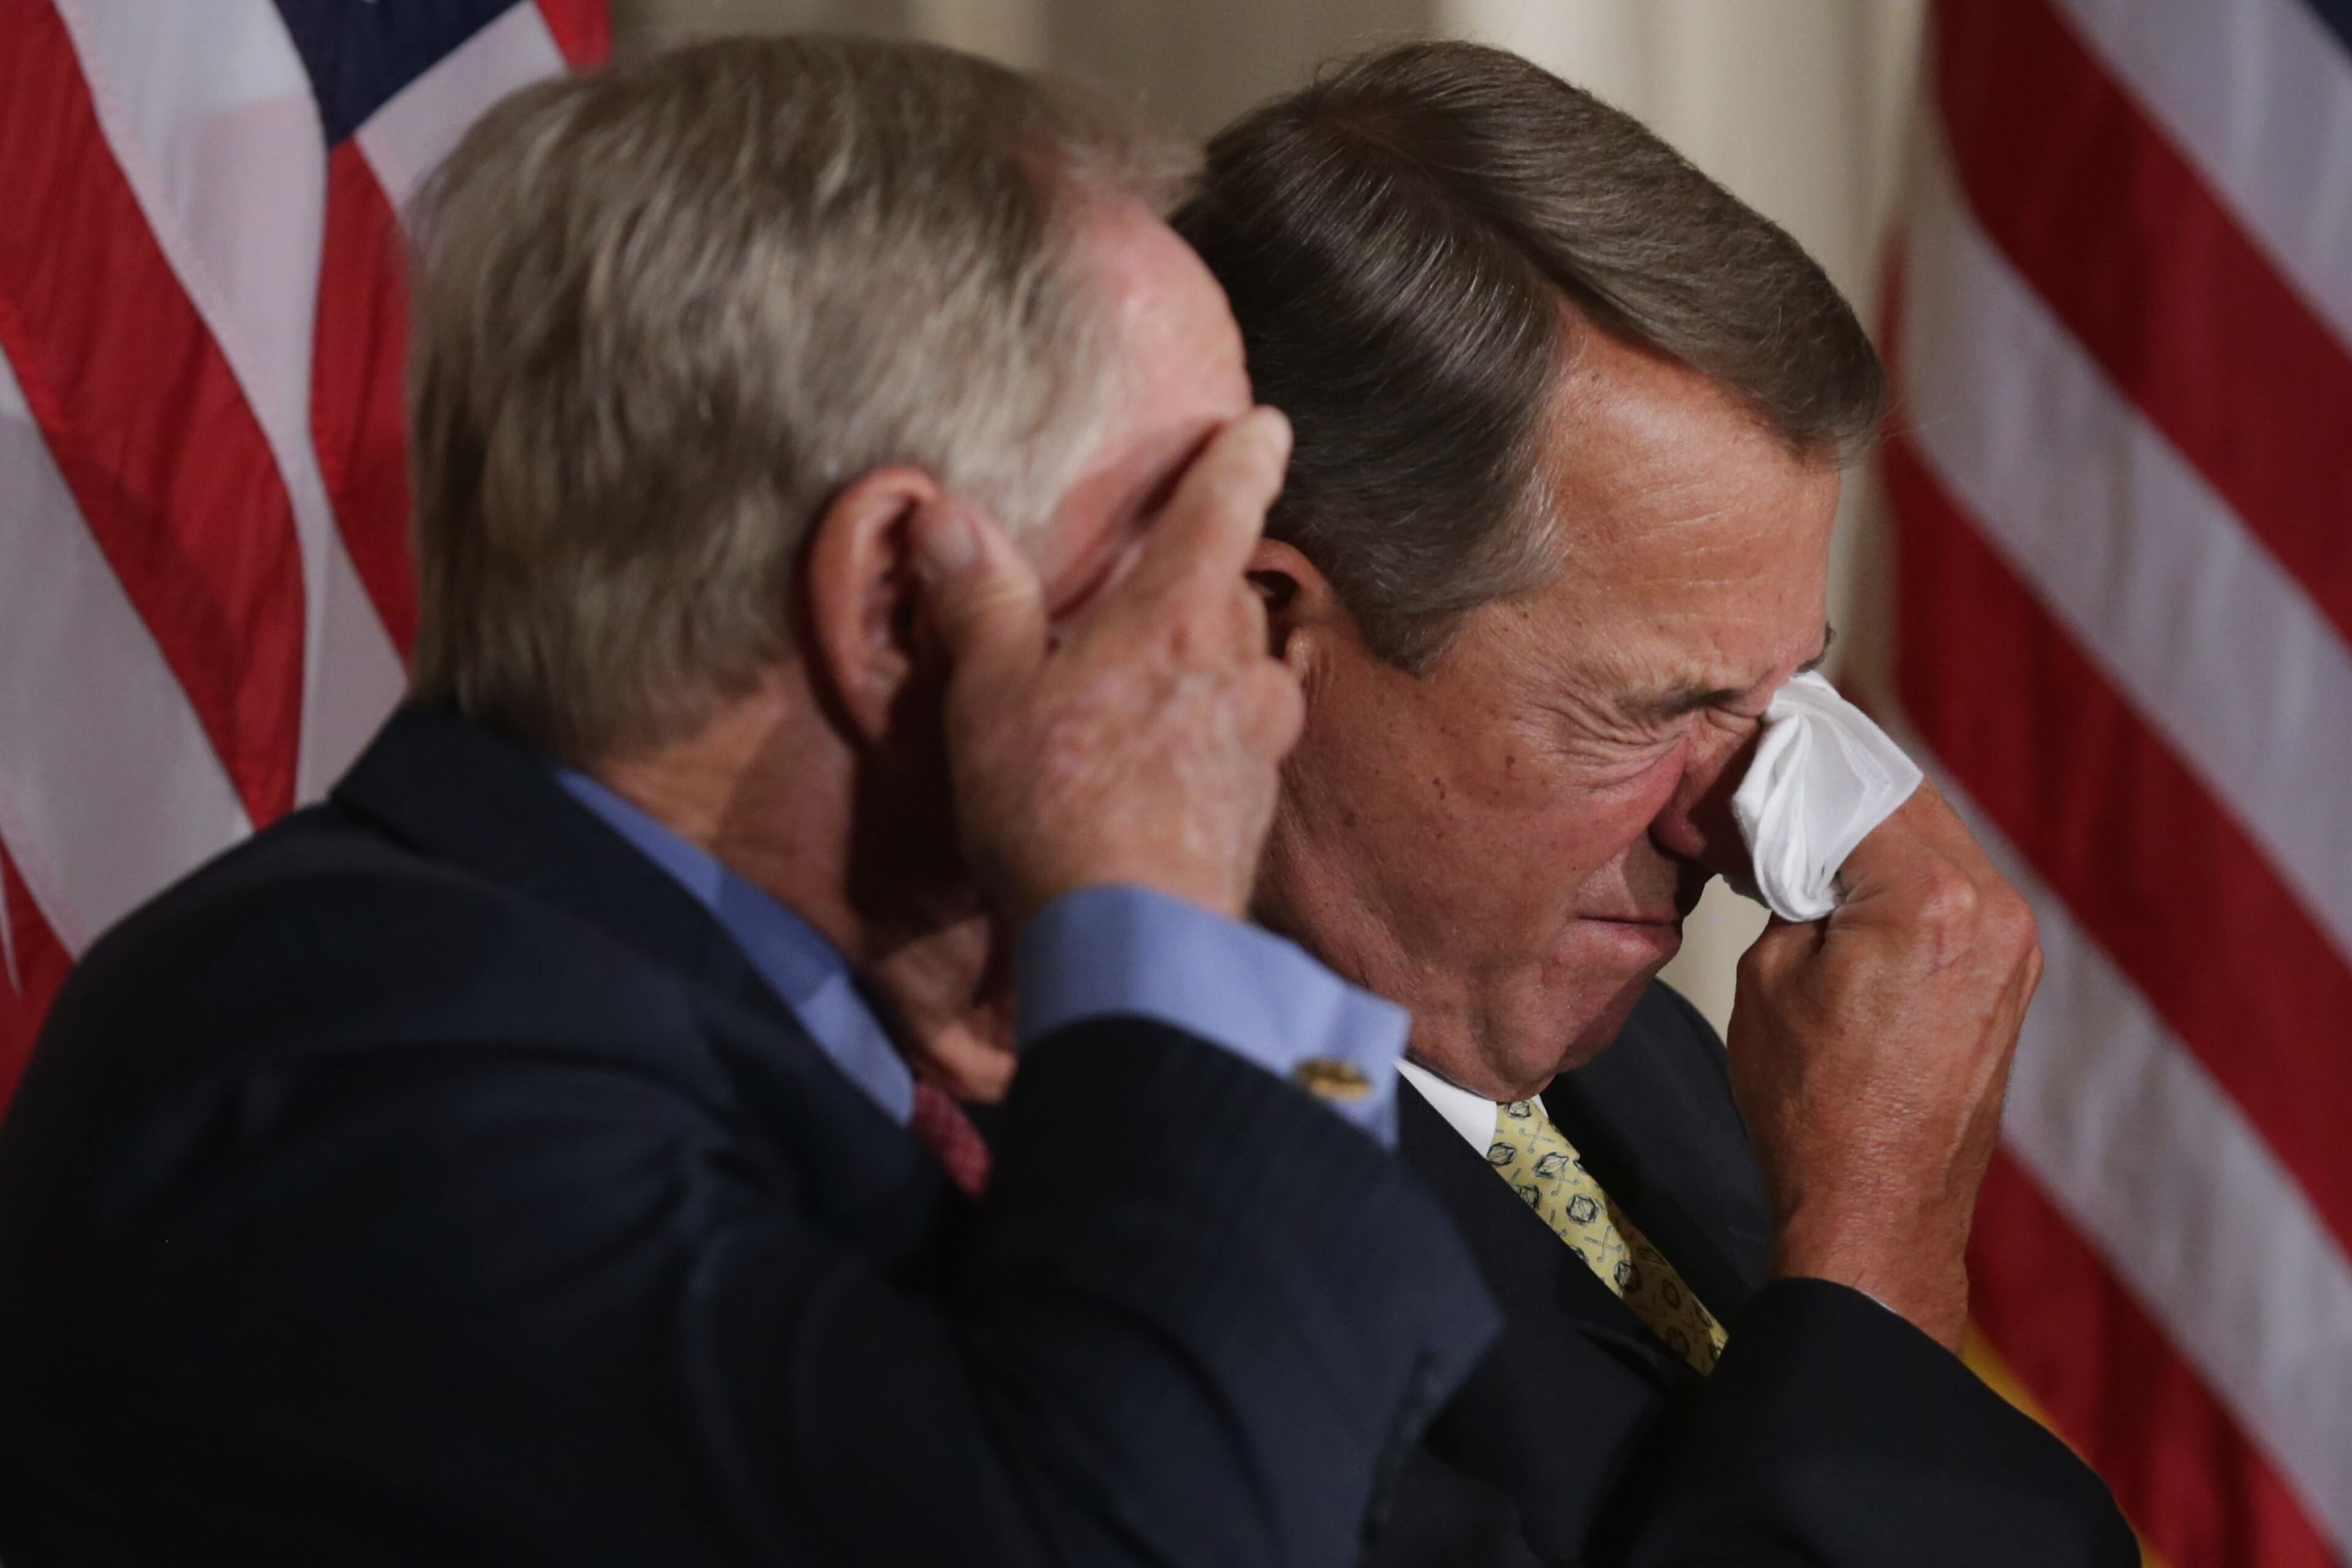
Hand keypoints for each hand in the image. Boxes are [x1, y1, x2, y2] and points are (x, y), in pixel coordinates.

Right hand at [910, 408, 1304, 924]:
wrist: (1135, 946)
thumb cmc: (1058, 805)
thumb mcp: (992, 696)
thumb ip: (980, 602)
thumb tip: (945, 516)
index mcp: (1178, 615)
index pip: (1225, 507)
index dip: (1244, 457)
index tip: (1267, 425)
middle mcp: (1238, 667)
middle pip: (1237, 589)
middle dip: (1210, 570)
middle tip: (1171, 566)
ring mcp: (1259, 743)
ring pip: (1252, 667)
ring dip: (1222, 655)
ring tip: (1179, 665)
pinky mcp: (1256, 810)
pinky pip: (1247, 741)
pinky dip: (1220, 729)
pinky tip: (1183, 757)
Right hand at [1725, 780, 2041, 1347]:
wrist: (1877, 1208)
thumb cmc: (1811, 1102)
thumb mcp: (1768, 971)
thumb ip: (1791, 886)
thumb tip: (1793, 841)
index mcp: (1930, 897)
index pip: (1859, 785)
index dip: (1798, 763)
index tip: (1755, 745)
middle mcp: (1993, 908)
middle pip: (1908, 803)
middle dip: (1840, 789)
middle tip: (1774, 777)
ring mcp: (2015, 945)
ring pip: (1937, 844)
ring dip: (1876, 831)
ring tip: (1807, 833)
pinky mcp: (2013, 978)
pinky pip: (1956, 893)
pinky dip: (1906, 875)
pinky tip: (1853, 885)